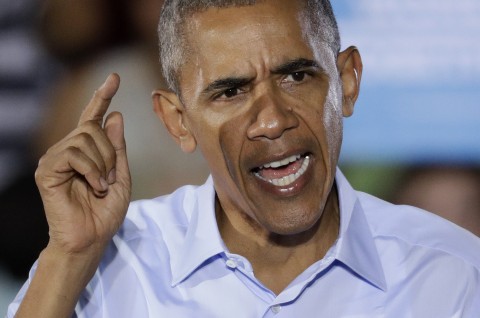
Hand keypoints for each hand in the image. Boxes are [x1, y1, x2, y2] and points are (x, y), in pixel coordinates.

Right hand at [35, 73, 130, 255]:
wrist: (92, 238)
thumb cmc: (105, 211)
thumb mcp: (120, 175)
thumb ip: (117, 147)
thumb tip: (114, 114)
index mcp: (86, 151)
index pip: (93, 117)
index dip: (103, 96)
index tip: (114, 77)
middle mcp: (68, 149)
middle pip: (93, 128)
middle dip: (111, 153)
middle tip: (109, 179)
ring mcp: (55, 158)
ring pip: (85, 139)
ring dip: (103, 164)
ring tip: (101, 187)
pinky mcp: (47, 170)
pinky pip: (74, 153)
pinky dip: (91, 171)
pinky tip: (93, 188)